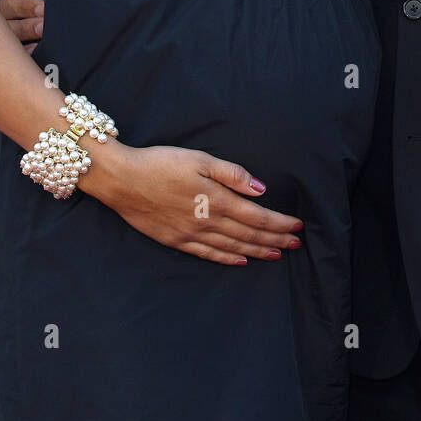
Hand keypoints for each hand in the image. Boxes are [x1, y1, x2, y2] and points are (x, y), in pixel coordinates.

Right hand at [87, 142, 303, 265]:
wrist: (122, 180)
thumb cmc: (161, 163)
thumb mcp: (200, 159)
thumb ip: (232, 174)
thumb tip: (261, 189)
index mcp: (216, 200)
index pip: (257, 217)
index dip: (280, 223)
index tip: (297, 226)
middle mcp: (207, 222)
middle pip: (249, 235)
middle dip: (275, 240)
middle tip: (296, 245)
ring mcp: (191, 235)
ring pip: (233, 247)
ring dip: (257, 252)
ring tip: (277, 255)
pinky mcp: (177, 240)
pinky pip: (209, 254)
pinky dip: (228, 258)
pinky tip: (240, 261)